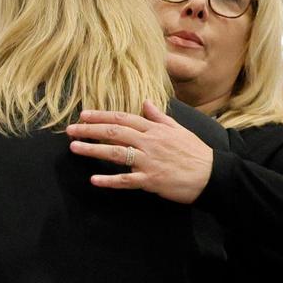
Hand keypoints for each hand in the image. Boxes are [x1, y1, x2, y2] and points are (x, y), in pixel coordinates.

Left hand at [65, 100, 212, 203]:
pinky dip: (109, 180)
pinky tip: (94, 180)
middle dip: (90, 130)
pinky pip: (126, 180)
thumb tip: (145, 102)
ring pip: (116, 153)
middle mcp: (149, 142)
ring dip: (93, 150)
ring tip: (74, 148)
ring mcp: (149, 161)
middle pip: (114, 132)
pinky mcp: (150, 180)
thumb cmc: (195, 152)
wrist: (212, 175)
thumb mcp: (178, 129)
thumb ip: (159, 117)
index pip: (123, 118)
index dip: (101, 116)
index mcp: (155, 129)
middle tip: (70, 130)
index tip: (83, 115)